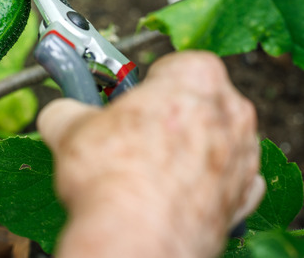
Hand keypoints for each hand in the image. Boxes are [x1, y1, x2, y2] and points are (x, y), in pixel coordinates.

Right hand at [38, 51, 263, 257]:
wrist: (135, 239)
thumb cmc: (113, 177)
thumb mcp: (70, 129)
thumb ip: (68, 110)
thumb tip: (60, 113)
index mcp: (196, 79)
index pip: (176, 64)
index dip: (147, 84)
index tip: (127, 101)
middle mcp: (230, 113)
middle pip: (200, 102)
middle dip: (170, 116)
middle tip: (132, 136)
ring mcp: (243, 158)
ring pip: (215, 141)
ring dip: (189, 151)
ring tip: (147, 172)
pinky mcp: (243, 200)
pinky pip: (228, 182)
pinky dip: (206, 187)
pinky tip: (173, 195)